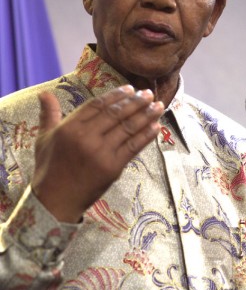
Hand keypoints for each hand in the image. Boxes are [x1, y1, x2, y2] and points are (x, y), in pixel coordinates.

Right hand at [32, 86, 163, 222]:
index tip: (130, 88)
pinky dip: (146, 136)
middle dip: (136, 102)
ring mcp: (101, 152)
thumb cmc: (49, 168)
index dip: (116, 94)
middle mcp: (87, 137)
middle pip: (116, 113)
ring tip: (158, 106)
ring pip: (128, 128)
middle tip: (149, 93)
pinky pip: (133, 147)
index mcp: (70, 127)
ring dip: (146, 115)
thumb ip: (48, 114)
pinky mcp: (113, 167)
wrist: (55, 201)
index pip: (98, 104)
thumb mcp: (44, 138)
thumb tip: (45, 93)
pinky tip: (156, 127)